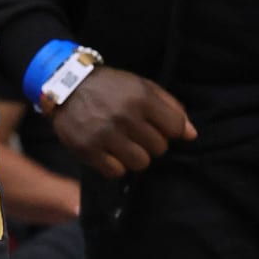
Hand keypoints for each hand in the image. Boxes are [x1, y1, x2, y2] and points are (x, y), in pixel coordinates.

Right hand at [51, 68, 195, 178]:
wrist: (67, 86)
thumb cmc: (110, 87)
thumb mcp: (142, 86)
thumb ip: (170, 107)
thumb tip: (191, 135)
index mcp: (141, 98)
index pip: (175, 128)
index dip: (169, 130)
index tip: (157, 127)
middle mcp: (124, 116)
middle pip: (159, 149)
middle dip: (151, 143)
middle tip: (136, 134)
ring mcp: (105, 135)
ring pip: (140, 164)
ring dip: (135, 157)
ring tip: (124, 145)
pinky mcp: (88, 150)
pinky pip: (116, 172)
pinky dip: (115, 166)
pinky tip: (109, 152)